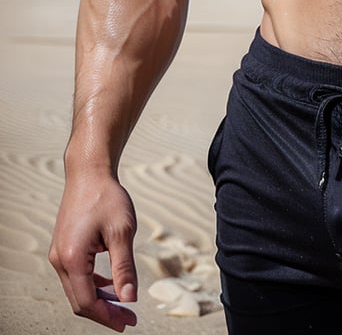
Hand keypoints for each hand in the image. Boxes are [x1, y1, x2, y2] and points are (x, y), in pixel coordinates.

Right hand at [49, 172, 137, 330]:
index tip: (128, 322)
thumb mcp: (122, 231)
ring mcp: (59, 254)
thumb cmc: (106, 197)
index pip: (87, 301)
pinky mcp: (63, 249)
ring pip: (77, 290)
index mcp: (72, 258)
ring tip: (123, 304)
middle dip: (104, 312)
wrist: (89, 173)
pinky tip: (111, 285)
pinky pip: (76, 277)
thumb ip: (124, 267)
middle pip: (79, 300)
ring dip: (99, 300)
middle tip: (128, 318)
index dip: (108, 316)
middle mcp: (60, 260)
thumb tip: (129, 298)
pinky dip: (93, 286)